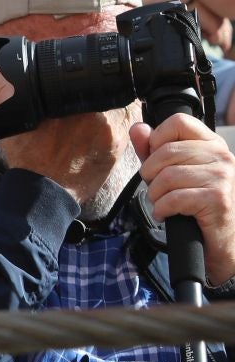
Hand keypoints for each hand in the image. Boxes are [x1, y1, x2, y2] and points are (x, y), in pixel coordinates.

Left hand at [133, 111, 234, 284]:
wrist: (221, 240)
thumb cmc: (196, 204)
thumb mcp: (173, 173)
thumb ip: (153, 150)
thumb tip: (138, 128)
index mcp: (212, 143)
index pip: (178, 121)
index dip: (157, 140)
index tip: (156, 160)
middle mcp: (221, 155)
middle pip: (166, 151)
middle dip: (151, 174)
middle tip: (157, 189)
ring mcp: (222, 176)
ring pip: (167, 176)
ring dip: (155, 195)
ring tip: (163, 202)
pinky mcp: (217, 198)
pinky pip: (173, 198)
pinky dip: (162, 209)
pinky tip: (167, 214)